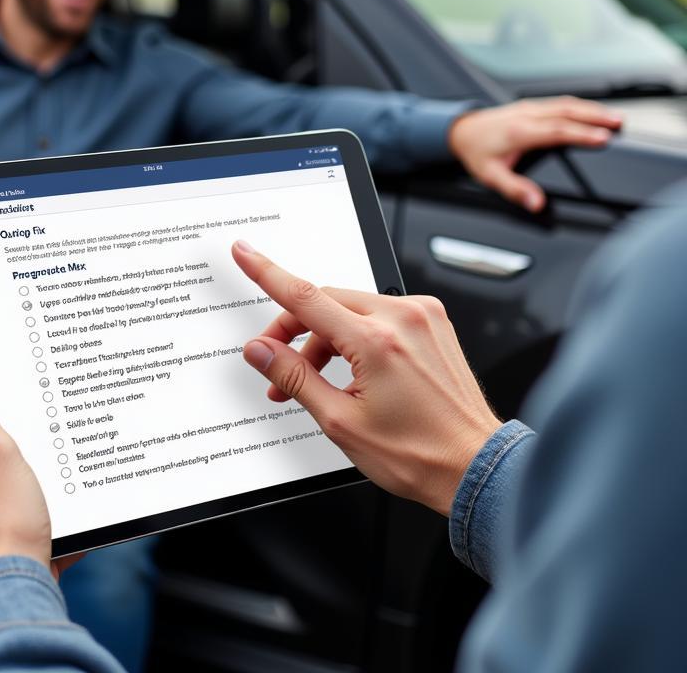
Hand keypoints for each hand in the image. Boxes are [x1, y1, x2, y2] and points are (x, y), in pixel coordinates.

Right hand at [232, 242, 500, 515]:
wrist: (475, 466)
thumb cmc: (420, 453)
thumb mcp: (341, 421)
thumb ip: (295, 377)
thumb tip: (261, 351)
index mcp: (377, 341)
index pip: (305, 296)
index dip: (266, 272)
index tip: (245, 253)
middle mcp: (403, 318)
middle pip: (325, 303)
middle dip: (295, 331)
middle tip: (278, 365)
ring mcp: (422, 317)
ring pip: (351, 308)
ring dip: (326, 337)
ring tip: (320, 382)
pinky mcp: (432, 322)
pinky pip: (379, 313)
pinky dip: (357, 334)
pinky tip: (354, 370)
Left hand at [448, 96, 621, 210]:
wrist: (460, 131)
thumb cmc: (476, 153)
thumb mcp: (490, 176)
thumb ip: (515, 190)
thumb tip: (536, 204)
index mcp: (519, 132)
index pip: (556, 131)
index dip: (581, 134)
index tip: (603, 138)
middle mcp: (526, 115)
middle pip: (566, 111)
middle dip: (594, 116)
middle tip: (619, 123)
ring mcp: (529, 107)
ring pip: (564, 104)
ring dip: (590, 109)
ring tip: (615, 117)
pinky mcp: (531, 105)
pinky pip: (559, 102)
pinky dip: (580, 106)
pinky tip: (593, 112)